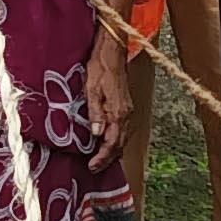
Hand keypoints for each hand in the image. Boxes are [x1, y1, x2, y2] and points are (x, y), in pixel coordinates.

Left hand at [84, 31, 131, 168]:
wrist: (112, 52)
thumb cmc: (99, 68)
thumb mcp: (92, 90)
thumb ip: (95, 113)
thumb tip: (96, 134)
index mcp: (118, 112)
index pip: (112, 143)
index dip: (103, 157)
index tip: (92, 166)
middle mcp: (126, 115)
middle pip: (120, 145)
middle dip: (108, 159)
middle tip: (94, 168)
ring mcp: (128, 111)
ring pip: (123, 139)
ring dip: (112, 152)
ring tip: (99, 160)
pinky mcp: (125, 107)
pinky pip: (122, 130)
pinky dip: (115, 141)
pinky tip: (106, 143)